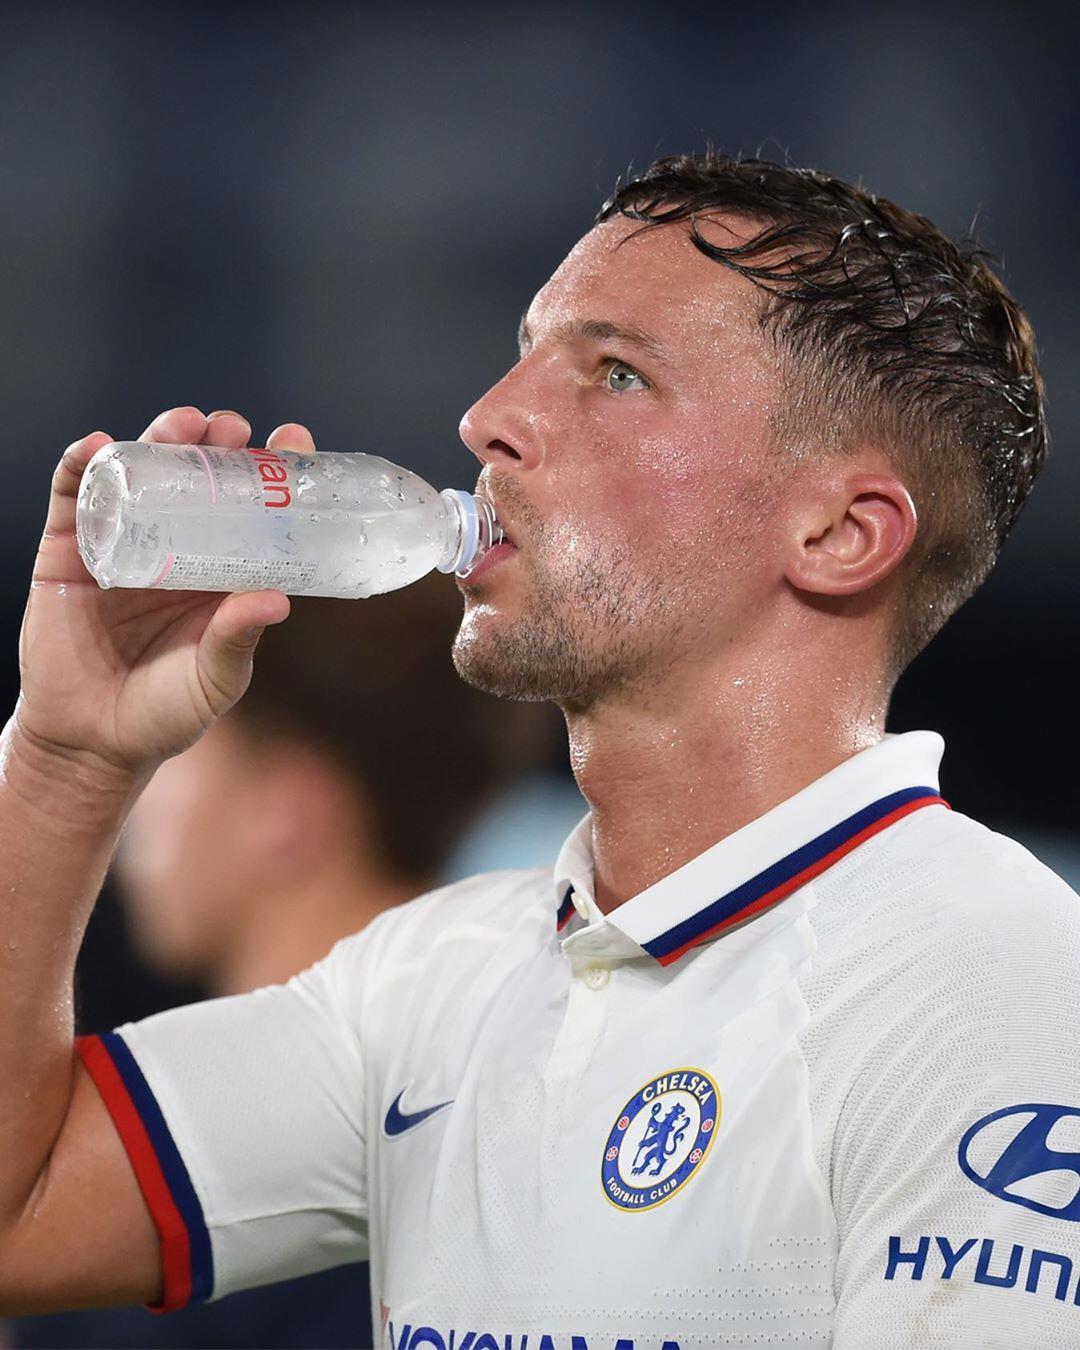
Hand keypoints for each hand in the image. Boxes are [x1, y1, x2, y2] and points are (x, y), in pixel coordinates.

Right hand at [14, 407, 316, 779]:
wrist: (89, 741)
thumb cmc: (165, 712)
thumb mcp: (214, 679)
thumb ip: (238, 640)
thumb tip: (276, 600)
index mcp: (223, 569)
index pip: (255, 507)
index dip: (274, 470)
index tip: (295, 442)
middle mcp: (177, 545)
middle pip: (199, 474)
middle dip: (217, 441)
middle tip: (231, 428)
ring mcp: (123, 541)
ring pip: (141, 472)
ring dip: (160, 437)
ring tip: (181, 425)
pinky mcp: (69, 550)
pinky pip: (73, 496)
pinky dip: (82, 464)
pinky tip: (98, 445)